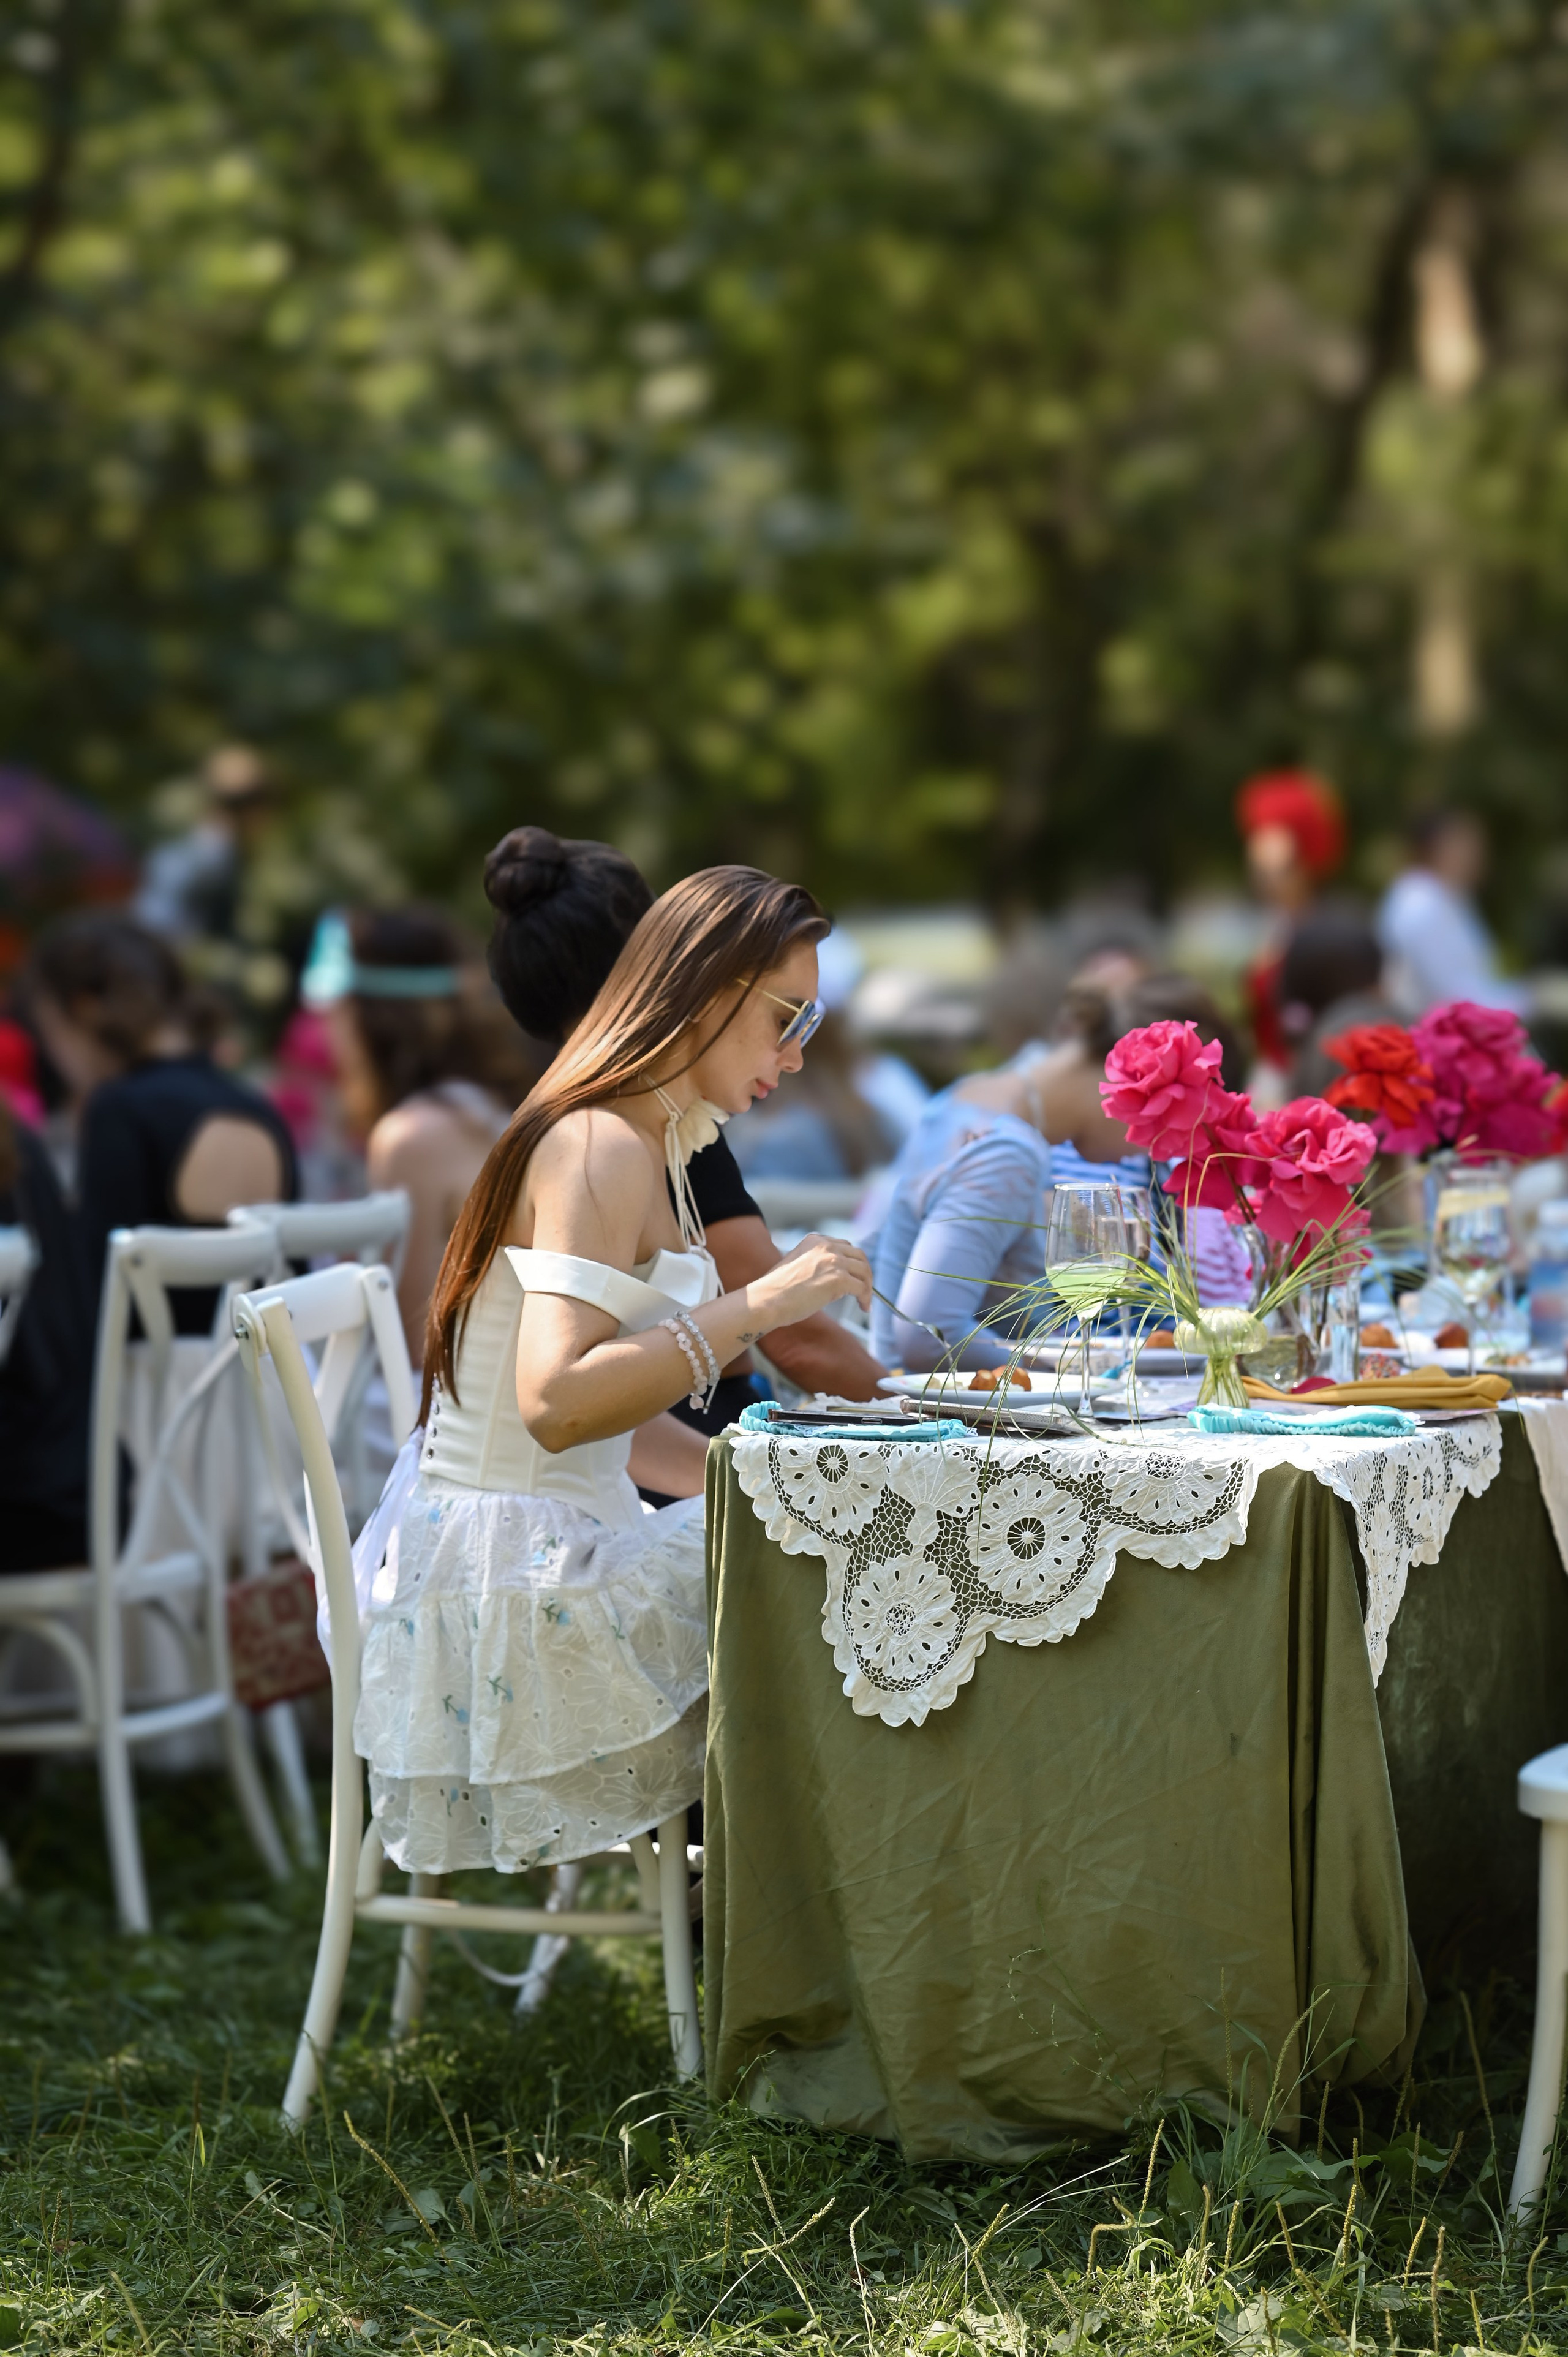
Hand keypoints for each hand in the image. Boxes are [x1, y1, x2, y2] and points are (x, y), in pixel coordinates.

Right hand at [737, 1233, 872, 1334]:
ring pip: (864, 1271)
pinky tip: (863, 1307)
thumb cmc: (776, 1290)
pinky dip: (866, 1299)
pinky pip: (863, 1288)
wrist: (767, 1300)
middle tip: (865, 1289)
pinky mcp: (839, 1278)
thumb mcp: (796, 1266)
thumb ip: (814, 1265)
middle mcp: (826, 1246)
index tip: (855, 1277)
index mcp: (815, 1241)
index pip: (844, 1247)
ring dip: (868, 1287)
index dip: (853, 1263)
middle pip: (859, 1256)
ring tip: (865, 1301)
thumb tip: (830, 1277)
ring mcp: (833, 1261)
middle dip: (865, 1273)